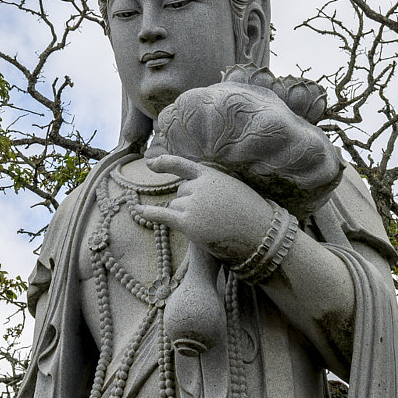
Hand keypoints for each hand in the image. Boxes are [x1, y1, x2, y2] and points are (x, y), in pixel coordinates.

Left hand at [140, 155, 274, 264]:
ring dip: (187, 217)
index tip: (152, 164)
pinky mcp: (188, 223)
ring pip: (176, 208)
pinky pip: (163, 216)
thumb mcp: (232, 188)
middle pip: (180, 193)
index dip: (165, 163)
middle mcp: (198, 185)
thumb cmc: (251, 213)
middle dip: (190, 204)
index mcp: (210, 174)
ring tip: (212, 226)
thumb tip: (192, 190)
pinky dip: (149, 213)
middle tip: (215, 217)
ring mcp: (192, 204)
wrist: (260, 233)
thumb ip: (212, 185)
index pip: (182, 165)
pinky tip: (138, 211)